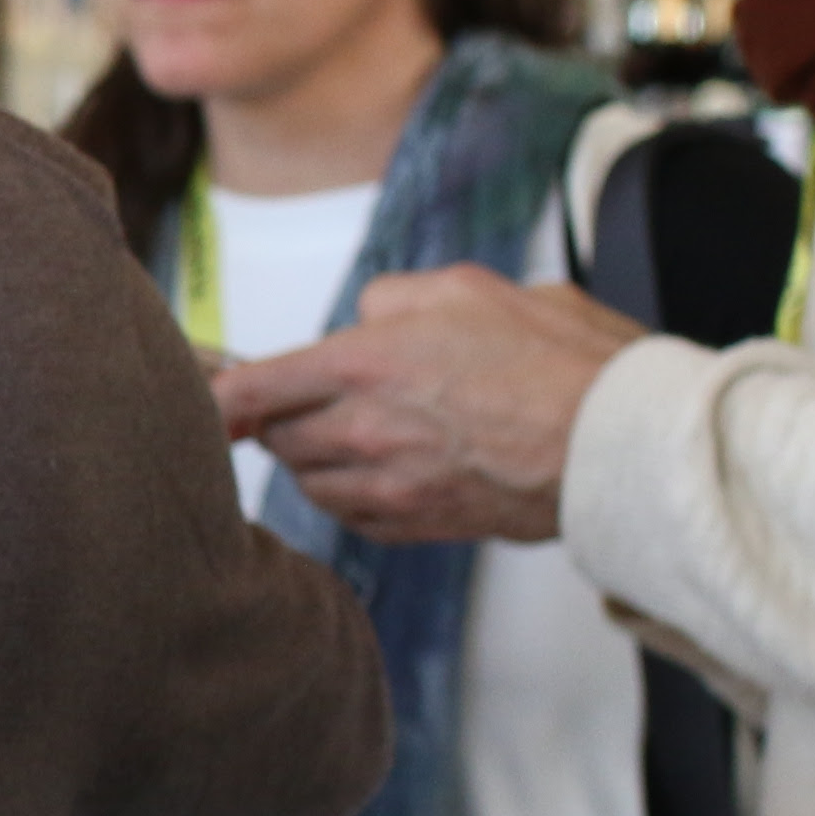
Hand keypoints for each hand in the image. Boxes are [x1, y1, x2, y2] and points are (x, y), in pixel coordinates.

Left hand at [209, 265, 643, 545]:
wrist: (618, 446)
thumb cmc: (560, 360)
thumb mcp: (471, 288)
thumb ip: (395, 299)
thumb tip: (363, 317)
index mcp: (363, 364)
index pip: (246, 390)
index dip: (210, 396)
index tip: (196, 396)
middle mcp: (361, 430)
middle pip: (273, 434)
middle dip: (280, 413)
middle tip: (313, 394)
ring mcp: (385, 487)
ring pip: (307, 477)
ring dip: (315, 454)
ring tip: (364, 426)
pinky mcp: (414, 526)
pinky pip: (350, 513)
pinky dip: (352, 492)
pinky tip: (389, 466)